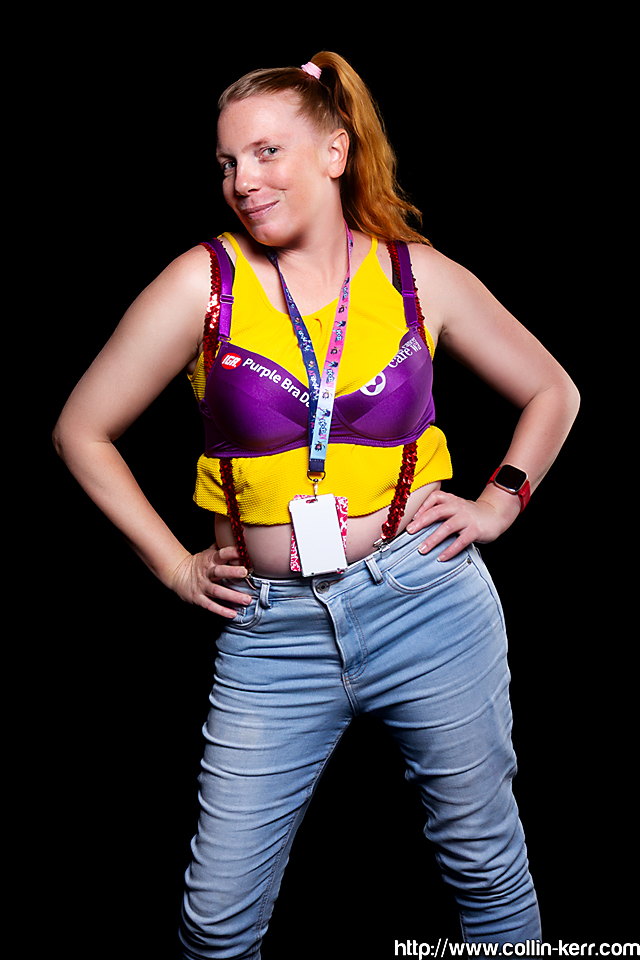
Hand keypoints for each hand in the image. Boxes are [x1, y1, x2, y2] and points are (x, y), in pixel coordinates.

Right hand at [169, 544, 251, 616]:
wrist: (176, 573)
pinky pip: (210, 605)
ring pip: (218, 591)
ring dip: (232, 596)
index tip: (244, 552)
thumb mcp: (208, 552)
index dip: (232, 552)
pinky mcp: (198, 598)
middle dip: (232, 571)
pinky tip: (233, 614)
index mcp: (210, 559)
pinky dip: (221, 610)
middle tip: (245, 572)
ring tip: (246, 600)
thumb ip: (222, 547)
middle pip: (220, 571)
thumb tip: (235, 536)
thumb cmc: (199, 563)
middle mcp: (207, 572)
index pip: (222, 553)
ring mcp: (202, 586)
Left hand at [406, 488, 520, 561]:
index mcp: (451, 500)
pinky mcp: (475, 530)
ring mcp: (467, 518)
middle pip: (437, 512)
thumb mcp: (455, 507)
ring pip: (447, 527)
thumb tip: (416, 523)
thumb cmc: (469, 514)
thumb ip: (439, 510)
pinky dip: (450, 550)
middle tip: (409, 532)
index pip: (434, 497)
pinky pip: (460, 541)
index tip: (411, 518)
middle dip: (421, 522)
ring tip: (422, 549)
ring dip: (433, 539)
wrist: (494, 516)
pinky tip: (441, 557)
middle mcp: (458, 507)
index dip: (422, 506)